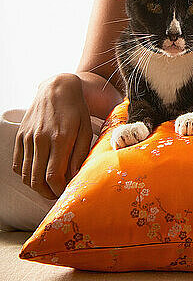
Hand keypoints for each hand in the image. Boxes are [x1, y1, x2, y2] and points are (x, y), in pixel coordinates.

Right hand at [12, 74, 92, 198]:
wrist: (57, 87)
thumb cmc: (76, 109)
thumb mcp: (86, 129)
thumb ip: (81, 153)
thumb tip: (74, 176)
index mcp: (60, 138)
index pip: (53, 176)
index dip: (58, 189)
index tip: (64, 191)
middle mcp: (41, 138)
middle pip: (36, 179)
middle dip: (46, 192)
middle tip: (55, 193)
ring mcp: (28, 137)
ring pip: (25, 174)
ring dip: (35, 185)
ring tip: (47, 186)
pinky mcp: (20, 135)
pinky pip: (17, 163)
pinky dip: (24, 173)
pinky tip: (36, 172)